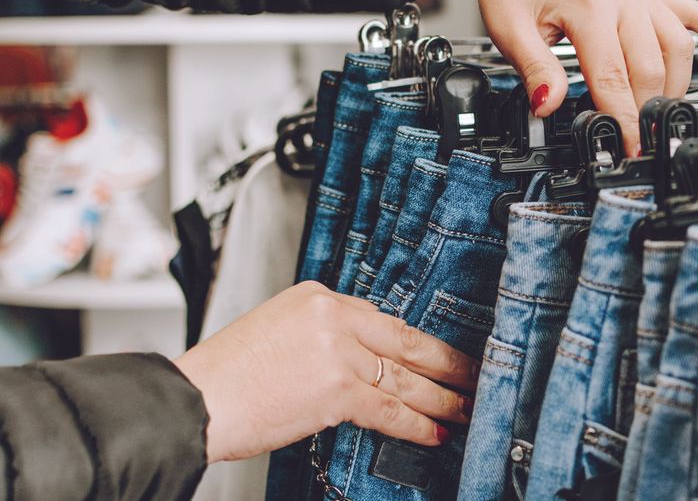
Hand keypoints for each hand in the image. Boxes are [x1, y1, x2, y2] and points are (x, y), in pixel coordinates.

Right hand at [173, 282, 477, 462]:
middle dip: (446, 362)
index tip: (438, 354)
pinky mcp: (338, 389)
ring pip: (405, 377)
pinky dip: (417, 423)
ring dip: (441, 397)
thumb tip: (361, 361)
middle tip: (473, 374)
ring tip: (465, 408)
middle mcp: (333, 316)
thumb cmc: (226, 376)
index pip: (382, 318)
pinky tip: (436, 431)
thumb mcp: (276, 331)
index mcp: (318, 296)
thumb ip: (322, 336)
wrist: (194, 400)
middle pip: (406, 340)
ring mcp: (339, 351)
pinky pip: (390, 408)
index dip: (417, 342)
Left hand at [389, 0, 697, 153]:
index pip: (614, 79)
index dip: (624, 121)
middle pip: (651, 68)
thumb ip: (533, 68)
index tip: (630, 150)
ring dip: (675, 85)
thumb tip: (548, 105)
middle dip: (649, 110)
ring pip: (678, 47)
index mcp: (590, 7)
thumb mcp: (508, 27)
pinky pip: (695, 11)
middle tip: (643, 143)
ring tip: (662, 115)